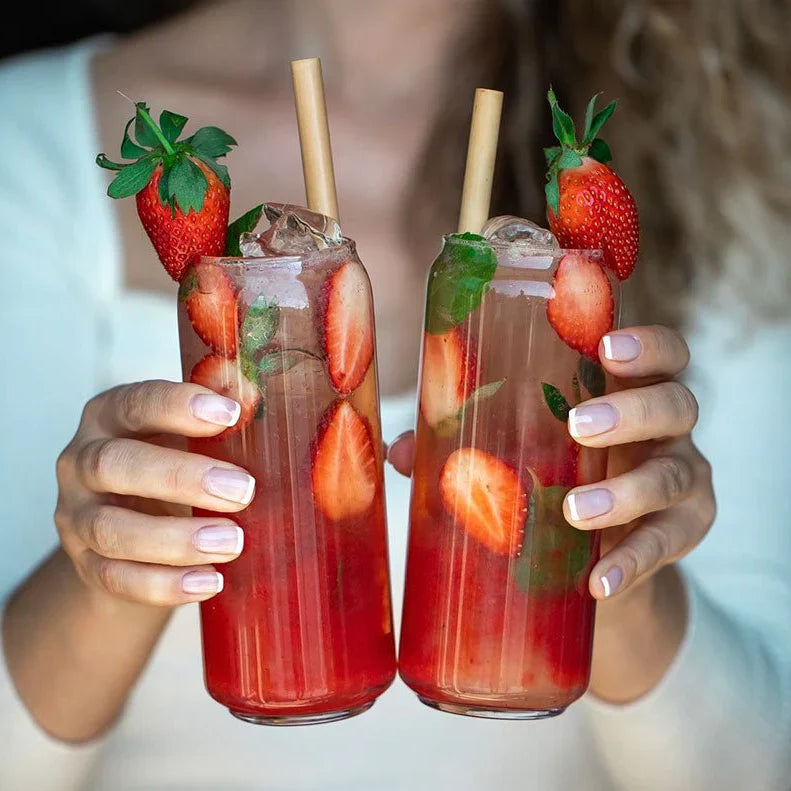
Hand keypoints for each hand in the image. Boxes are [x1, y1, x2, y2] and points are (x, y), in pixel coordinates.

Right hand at [55, 380, 254, 606]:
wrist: (130, 533)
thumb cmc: (169, 466)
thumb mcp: (188, 436)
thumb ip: (218, 416)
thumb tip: (254, 393)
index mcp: (109, 416)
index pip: (135, 402)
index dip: (179, 406)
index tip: (232, 414)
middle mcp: (83, 463)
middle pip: (115, 465)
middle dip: (182, 478)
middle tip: (243, 491)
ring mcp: (77, 517)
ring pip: (112, 530)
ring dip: (177, 539)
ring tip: (233, 542)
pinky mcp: (86, 566)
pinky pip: (118, 579)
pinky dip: (166, 584)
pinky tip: (211, 581)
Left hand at [387, 325, 715, 600]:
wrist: (601, 552)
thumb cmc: (559, 476)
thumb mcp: (524, 452)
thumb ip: (466, 443)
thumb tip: (397, 450)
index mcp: (630, 391)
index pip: (662, 353)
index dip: (646, 345)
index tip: (606, 347)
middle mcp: (668, 430)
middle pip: (676, 404)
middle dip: (630, 411)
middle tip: (578, 426)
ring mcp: (685, 480)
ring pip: (674, 474)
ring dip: (625, 492)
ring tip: (573, 512)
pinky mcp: (685, 533)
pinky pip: (667, 544)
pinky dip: (632, 561)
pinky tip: (598, 582)